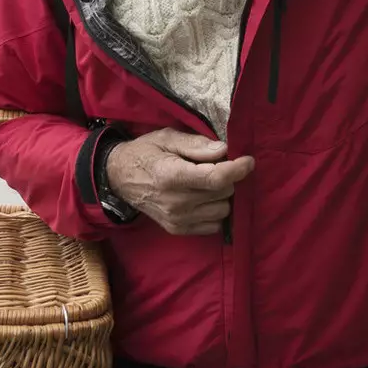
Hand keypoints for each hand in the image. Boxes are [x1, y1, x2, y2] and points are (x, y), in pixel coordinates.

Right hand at [104, 128, 254, 235]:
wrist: (119, 178)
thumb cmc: (145, 152)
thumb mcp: (167, 138)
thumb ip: (196, 144)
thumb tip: (223, 150)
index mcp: (172, 175)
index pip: (216, 178)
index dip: (238, 169)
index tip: (248, 161)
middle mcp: (176, 202)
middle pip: (223, 192)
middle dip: (226, 177)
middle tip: (214, 166)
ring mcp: (177, 219)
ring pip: (222, 210)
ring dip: (222, 195)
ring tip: (207, 182)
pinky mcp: (178, 229)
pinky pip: (213, 225)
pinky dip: (214, 211)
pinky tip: (203, 198)